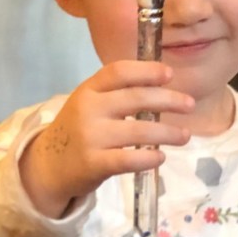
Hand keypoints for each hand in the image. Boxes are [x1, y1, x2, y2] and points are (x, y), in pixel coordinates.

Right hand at [18, 60, 193, 217]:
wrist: (48, 165)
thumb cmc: (78, 130)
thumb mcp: (89, 104)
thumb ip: (117, 95)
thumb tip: (162, 89)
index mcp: (89, 89)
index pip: (119, 72)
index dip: (146, 70)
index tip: (169, 74)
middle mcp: (88, 109)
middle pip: (135, 98)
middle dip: (168, 100)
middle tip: (189, 105)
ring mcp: (90, 137)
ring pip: (138, 131)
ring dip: (167, 132)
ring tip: (185, 135)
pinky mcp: (93, 164)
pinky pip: (128, 160)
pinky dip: (149, 158)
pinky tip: (160, 157)